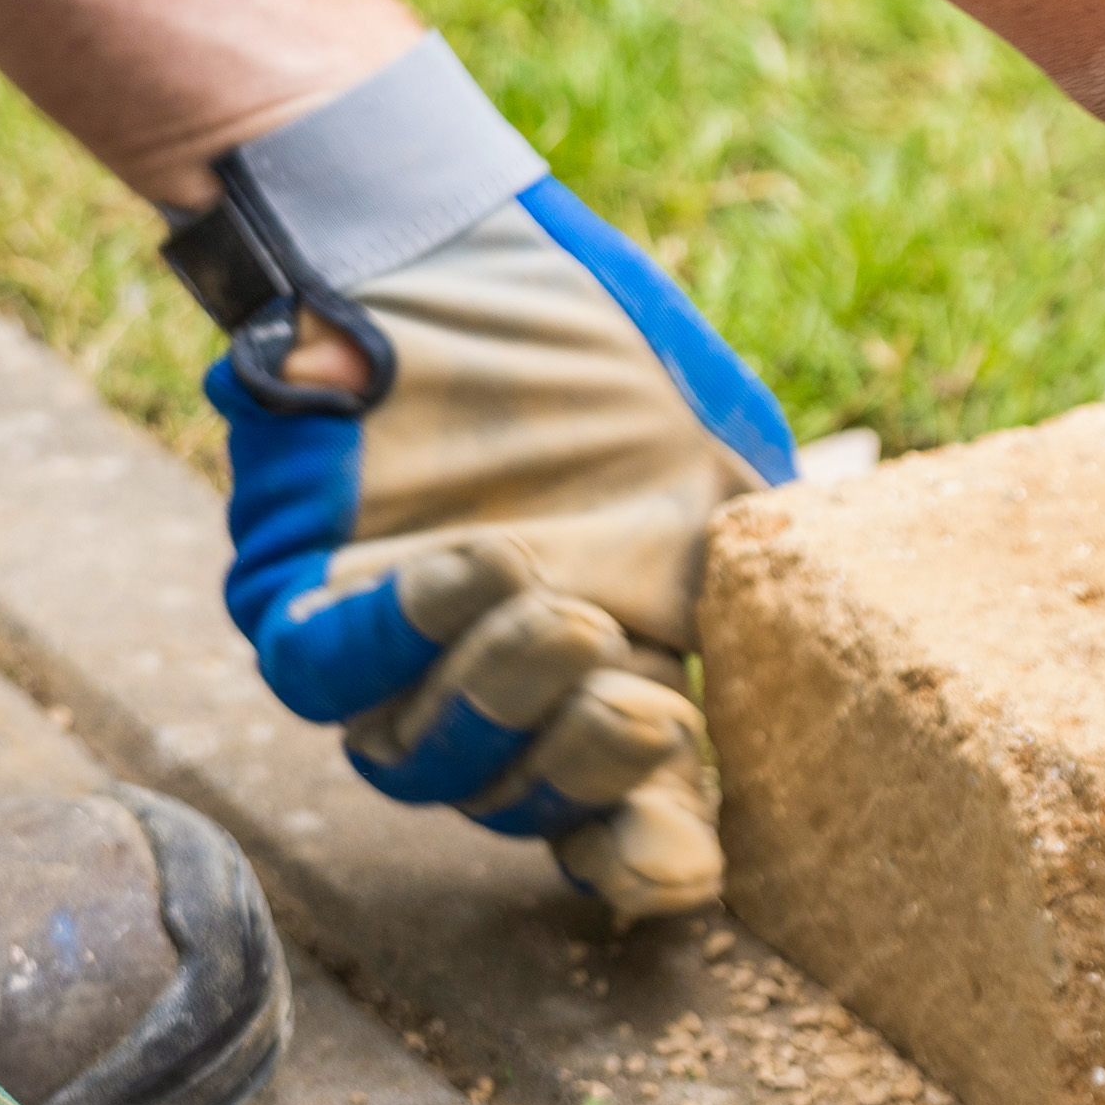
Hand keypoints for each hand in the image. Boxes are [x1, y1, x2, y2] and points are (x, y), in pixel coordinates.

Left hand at [189, 43, 797, 918]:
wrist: (456, 237)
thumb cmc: (594, 347)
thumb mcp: (718, 462)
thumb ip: (750, 579)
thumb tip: (807, 678)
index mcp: (602, 677)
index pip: (617, 810)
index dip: (645, 853)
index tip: (684, 867)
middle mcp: (490, 690)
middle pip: (516, 802)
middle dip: (586, 766)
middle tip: (639, 703)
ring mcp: (388, 656)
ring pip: (415, 758)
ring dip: (498, 700)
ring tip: (557, 613)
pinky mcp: (297, 599)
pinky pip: (326, 672)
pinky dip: (398, 640)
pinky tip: (471, 572)